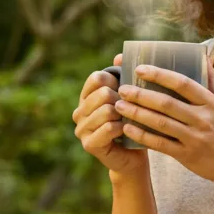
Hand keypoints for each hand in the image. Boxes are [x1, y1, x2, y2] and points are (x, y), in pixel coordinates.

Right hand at [71, 52, 149, 179]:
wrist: (133, 156)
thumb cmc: (133, 124)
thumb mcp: (130, 98)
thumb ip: (124, 76)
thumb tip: (119, 56)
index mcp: (87, 96)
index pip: (96, 78)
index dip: (115, 81)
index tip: (127, 91)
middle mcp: (79, 111)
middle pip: (102, 93)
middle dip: (122, 100)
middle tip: (132, 110)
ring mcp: (81, 129)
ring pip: (106, 111)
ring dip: (124, 116)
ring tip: (130, 121)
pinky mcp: (89, 144)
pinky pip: (108, 128)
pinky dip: (121, 129)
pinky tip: (127, 132)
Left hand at [114, 55, 213, 188]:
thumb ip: (213, 79)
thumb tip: (203, 54)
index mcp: (211, 102)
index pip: (183, 83)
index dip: (160, 75)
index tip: (140, 68)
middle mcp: (203, 118)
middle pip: (167, 103)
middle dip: (141, 95)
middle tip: (122, 88)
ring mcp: (195, 138)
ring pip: (161, 124)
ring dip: (137, 114)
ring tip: (119, 106)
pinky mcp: (187, 156)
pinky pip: (161, 144)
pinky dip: (143, 136)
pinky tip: (127, 129)